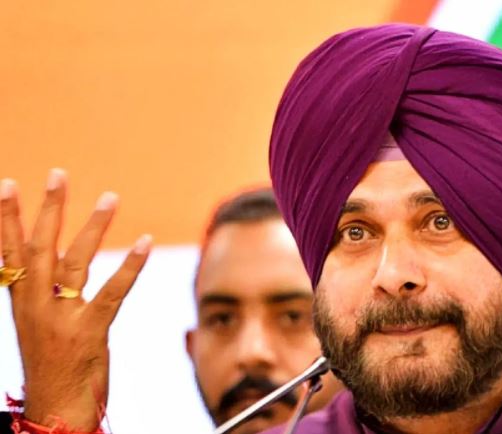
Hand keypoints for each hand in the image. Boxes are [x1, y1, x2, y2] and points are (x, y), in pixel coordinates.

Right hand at [0, 169, 150, 430]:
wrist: (57, 410)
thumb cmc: (54, 368)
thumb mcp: (41, 326)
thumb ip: (45, 295)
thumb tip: (55, 266)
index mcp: (21, 304)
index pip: (9, 253)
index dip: (7, 219)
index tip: (7, 184)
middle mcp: (36, 306)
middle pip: (39, 248)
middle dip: (47, 209)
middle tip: (57, 174)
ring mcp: (62, 319)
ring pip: (76, 262)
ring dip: (94, 226)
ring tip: (110, 196)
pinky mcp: (90, 331)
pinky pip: (112, 292)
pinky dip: (130, 265)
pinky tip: (144, 242)